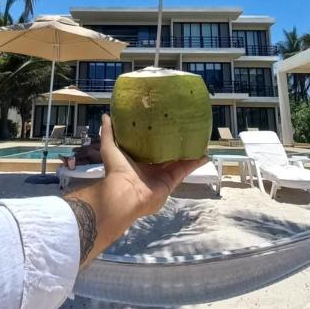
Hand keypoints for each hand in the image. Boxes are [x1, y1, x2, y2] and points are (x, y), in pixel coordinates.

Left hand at [64, 114, 207, 265]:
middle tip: (185, 131)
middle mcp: (151, 168)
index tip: (165, 126)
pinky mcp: (171, 182)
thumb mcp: (110, 147)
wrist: (125, 193)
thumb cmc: (117, 169)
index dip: (157, 138)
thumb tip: (105, 115)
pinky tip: (204, 155)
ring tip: (199, 141)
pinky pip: (185, 171)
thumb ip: (109, 132)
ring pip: (179, 161)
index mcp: (138, 160)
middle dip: (175, 145)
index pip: (149, 147)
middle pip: (166, 154)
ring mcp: (162, 175)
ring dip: (189, 152)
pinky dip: (195, 163)